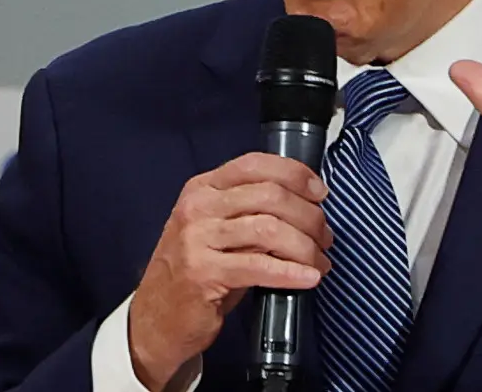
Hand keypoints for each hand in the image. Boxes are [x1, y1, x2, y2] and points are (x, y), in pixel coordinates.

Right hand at [128, 152, 331, 389]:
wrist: (156, 317)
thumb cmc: (195, 271)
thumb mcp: (216, 229)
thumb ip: (249, 210)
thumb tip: (304, 204)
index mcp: (203, 188)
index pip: (255, 164)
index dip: (295, 174)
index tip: (319, 192)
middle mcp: (198, 207)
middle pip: (270, 195)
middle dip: (309, 216)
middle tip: (325, 236)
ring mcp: (197, 239)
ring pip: (270, 229)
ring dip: (305, 246)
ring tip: (319, 260)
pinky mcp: (203, 273)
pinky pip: (259, 266)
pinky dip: (291, 272)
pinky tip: (308, 278)